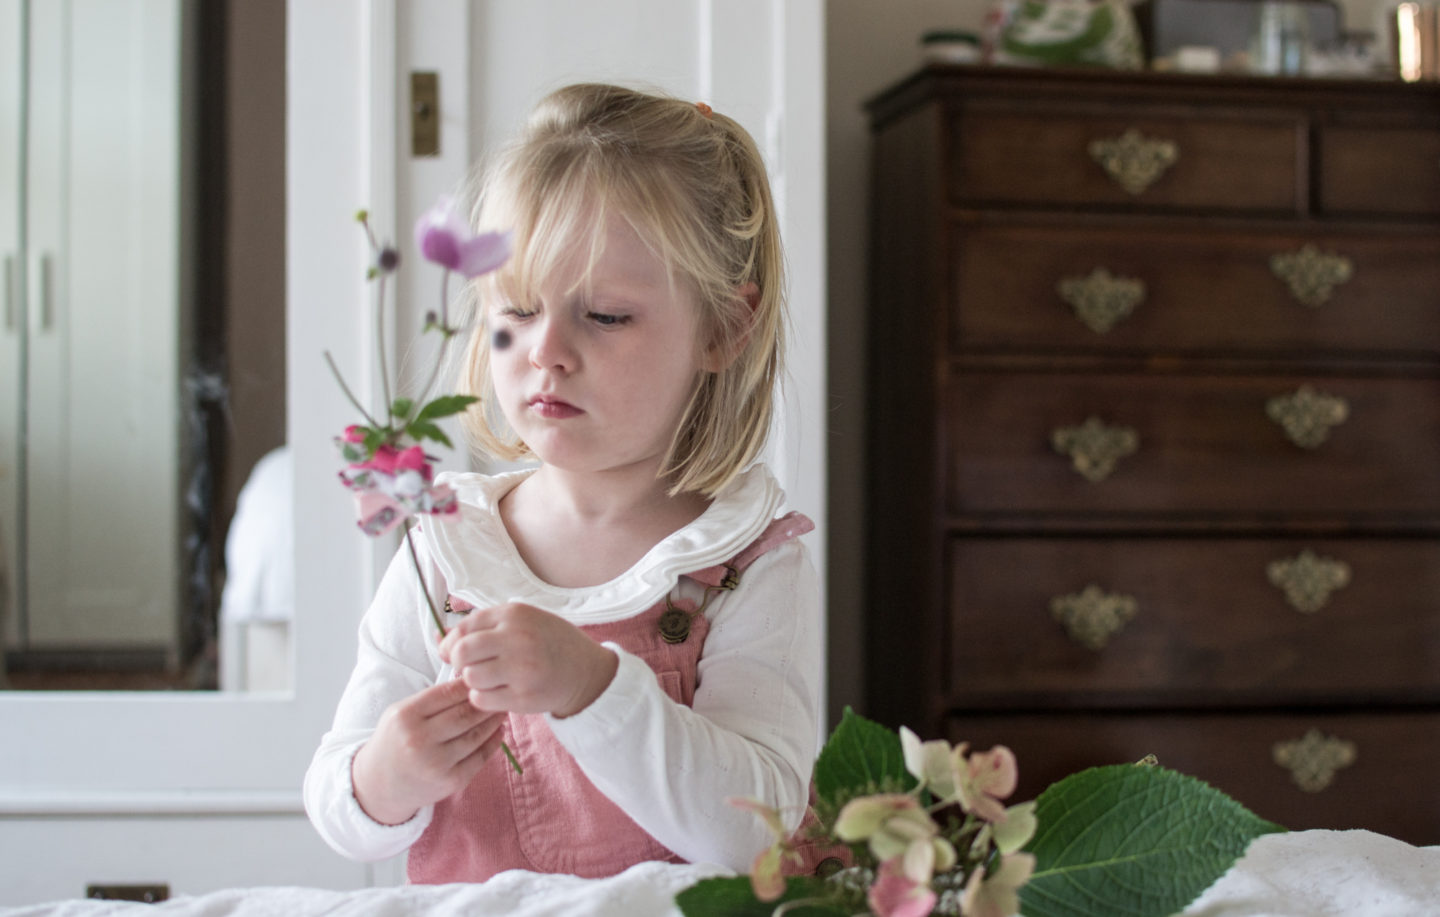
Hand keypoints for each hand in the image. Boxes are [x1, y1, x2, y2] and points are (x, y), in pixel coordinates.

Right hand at [350, 678, 505, 825]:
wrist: (380, 785)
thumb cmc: (394, 741)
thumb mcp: (401, 713)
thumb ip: (431, 698)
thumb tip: (469, 682)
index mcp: (406, 717)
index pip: (448, 693)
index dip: (470, 684)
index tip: (482, 678)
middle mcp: (419, 740)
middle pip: (464, 714)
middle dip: (486, 702)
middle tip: (500, 692)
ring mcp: (436, 763)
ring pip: (476, 734)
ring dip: (493, 720)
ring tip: (501, 709)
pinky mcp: (450, 782)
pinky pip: (480, 757)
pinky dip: (493, 742)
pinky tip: (498, 731)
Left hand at [438, 601, 618, 718]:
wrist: (586, 671)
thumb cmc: (548, 643)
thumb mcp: (522, 621)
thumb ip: (485, 627)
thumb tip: (439, 639)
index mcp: (514, 614)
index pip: (464, 628)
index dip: (450, 644)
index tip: (451, 654)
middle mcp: (518, 638)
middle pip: (462, 653)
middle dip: (457, 663)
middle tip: (468, 668)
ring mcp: (522, 668)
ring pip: (470, 677)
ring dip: (472, 682)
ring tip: (488, 681)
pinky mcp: (523, 696)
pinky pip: (482, 699)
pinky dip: (482, 699)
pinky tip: (497, 693)